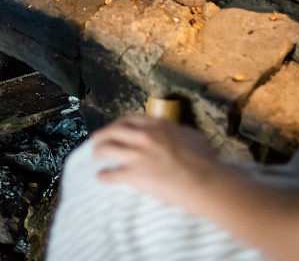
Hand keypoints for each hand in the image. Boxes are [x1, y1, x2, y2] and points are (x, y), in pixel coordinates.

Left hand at [92, 115, 217, 210]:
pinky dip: (104, 175)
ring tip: (94, 156)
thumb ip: (177, 130)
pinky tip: (100, 176)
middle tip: (95, 139)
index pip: (130, 119)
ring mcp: (137, 154)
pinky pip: (112, 174)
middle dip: (102, 135)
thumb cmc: (204, 159)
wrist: (203, 180)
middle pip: (113, 131)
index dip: (118, 124)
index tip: (114, 128)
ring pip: (107, 149)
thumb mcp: (190, 134)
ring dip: (98, 152)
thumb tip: (174, 131)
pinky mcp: (134, 174)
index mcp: (157, 124)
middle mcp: (143, 135)